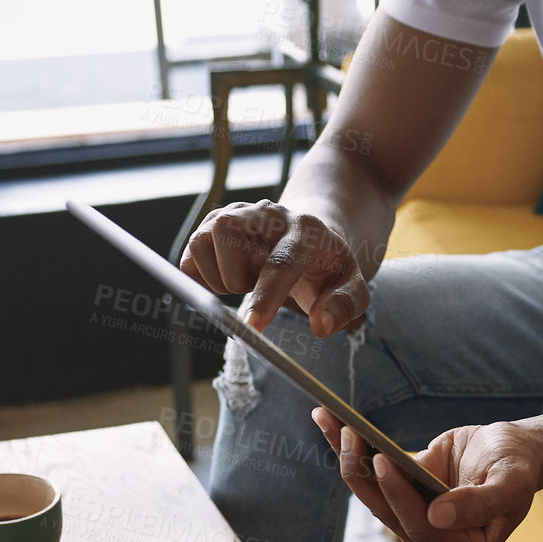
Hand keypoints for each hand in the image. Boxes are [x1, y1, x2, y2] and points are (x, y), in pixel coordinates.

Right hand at [180, 200, 368, 335]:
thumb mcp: (352, 284)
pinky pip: (190, 251)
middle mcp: (267, 214)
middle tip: (250, 289)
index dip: (264, 295)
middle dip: (232, 277)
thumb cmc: (328, 264)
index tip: (251, 327)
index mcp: (305, 229)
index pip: (280, 261)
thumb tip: (322, 326)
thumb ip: (346, 305)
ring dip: (216, 276)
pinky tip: (227, 277)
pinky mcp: (215, 224)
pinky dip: (200, 275)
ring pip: (202, 240)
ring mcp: (238, 214)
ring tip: (243, 282)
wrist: (309, 233)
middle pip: (226, 234)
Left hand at [311, 410, 542, 541]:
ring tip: (330, 419)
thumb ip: (482, 504)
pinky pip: (372, 483)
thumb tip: (438, 516)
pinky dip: (350, 453)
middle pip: (390, 517)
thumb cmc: (517, 466)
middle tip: (350, 434)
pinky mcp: (401, 506)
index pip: (425, 528)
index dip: (401, 496)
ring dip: (349, 459)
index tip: (383, 460)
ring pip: (374, 500)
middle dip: (365, 474)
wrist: (510, 453)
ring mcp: (416, 529)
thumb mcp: (512, 481)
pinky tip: (328, 422)